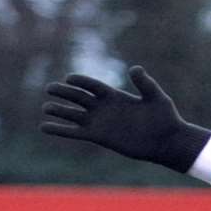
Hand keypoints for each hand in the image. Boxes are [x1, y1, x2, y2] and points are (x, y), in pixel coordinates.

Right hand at [40, 66, 210, 171]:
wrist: (166, 141)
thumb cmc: (165, 117)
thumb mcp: (156, 97)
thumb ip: (145, 83)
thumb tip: (134, 68)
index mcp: (115, 95)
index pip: (93, 86)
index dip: (81, 81)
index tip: (69, 78)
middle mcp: (104, 107)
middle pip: (79, 97)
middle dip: (64, 93)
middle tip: (49, 89)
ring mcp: (100, 122)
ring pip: (74, 114)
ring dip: (60, 111)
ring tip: (45, 107)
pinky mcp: (98, 137)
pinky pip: (75, 132)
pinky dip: (60, 130)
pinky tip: (45, 127)